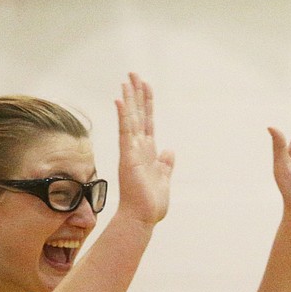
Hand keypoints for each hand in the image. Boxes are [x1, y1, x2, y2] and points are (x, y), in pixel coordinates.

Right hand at [116, 73, 174, 224]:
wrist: (142, 217)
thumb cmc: (150, 203)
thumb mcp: (164, 180)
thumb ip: (166, 164)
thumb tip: (170, 151)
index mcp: (148, 152)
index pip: (147, 122)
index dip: (147, 103)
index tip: (145, 86)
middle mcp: (138, 148)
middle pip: (138, 115)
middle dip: (136, 94)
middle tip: (133, 74)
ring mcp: (132, 151)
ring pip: (131, 119)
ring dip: (129, 99)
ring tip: (127, 79)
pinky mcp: (128, 156)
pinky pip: (125, 131)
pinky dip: (123, 115)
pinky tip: (120, 100)